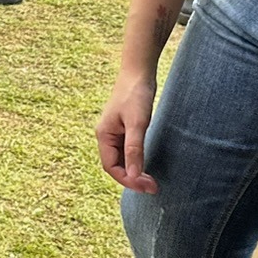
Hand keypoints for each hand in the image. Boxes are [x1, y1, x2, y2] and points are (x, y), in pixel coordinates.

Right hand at [96, 71, 158, 192]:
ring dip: (134, 171)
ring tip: (151, 180)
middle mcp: (106, 135)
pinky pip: (127, 151)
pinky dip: (136, 161)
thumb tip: (134, 175)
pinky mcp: (124, 128)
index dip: (127, 179)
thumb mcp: (137, 123)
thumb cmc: (136, 94)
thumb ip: (135, 149)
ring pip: (121, 159)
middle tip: (153, 187)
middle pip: (115, 165)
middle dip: (132, 179)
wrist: (138, 71)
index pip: (111, 167)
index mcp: (104, 135)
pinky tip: (147, 164)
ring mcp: (114, 132)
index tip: (146, 186)